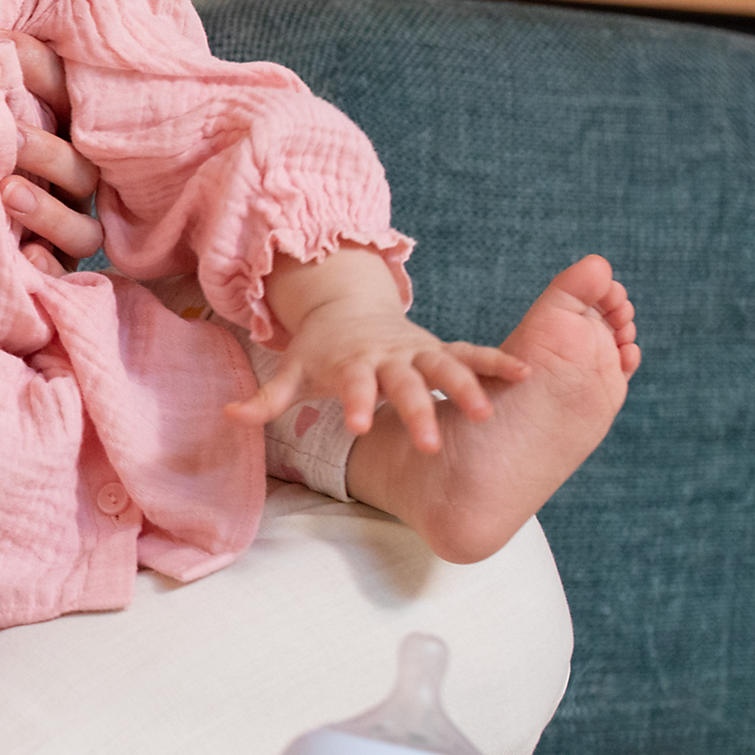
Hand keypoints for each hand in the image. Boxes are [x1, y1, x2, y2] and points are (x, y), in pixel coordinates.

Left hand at [4, 36, 103, 277]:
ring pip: (81, 226)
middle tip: (11, 136)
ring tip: (8, 191)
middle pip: (80, 167)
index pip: (65, 96)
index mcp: (61, 137)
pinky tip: (24, 256)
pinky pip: (62, 275)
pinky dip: (46, 265)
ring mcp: (69, 229)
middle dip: (48, 150)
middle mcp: (74, 184)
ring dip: (48, 209)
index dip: (41, 70)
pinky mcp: (54, 269)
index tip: (3, 46)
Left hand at [228, 277, 527, 455]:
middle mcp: (388, 356)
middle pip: (405, 384)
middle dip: (417, 411)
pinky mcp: (439, 348)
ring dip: (466, 387)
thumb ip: (266, 399)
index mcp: (352, 363)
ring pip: (446, 367)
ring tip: (485, 415)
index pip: (354, 386)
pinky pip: (472, 353)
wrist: (347, 309)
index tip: (361, 428)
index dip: (357, 404)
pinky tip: (526, 374)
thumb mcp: (291, 370)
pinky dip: (497, 361)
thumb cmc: (319, 351)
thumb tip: (228, 416)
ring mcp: (418, 351)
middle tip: (430, 445)